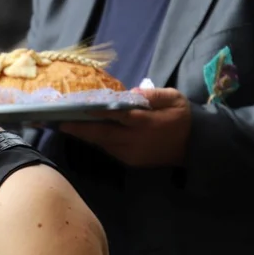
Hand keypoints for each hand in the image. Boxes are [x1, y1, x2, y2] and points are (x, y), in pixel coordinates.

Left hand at [57, 88, 191, 166]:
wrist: (194, 146)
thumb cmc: (182, 117)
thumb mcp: (174, 98)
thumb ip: (153, 94)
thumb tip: (131, 92)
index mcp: (146, 122)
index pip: (117, 116)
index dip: (96, 113)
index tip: (78, 109)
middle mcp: (135, 140)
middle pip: (102, 134)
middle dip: (79, 129)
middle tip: (59, 122)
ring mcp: (131, 153)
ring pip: (102, 143)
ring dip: (85, 135)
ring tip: (67, 125)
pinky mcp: (130, 161)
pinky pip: (109, 149)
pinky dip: (98, 141)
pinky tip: (86, 132)